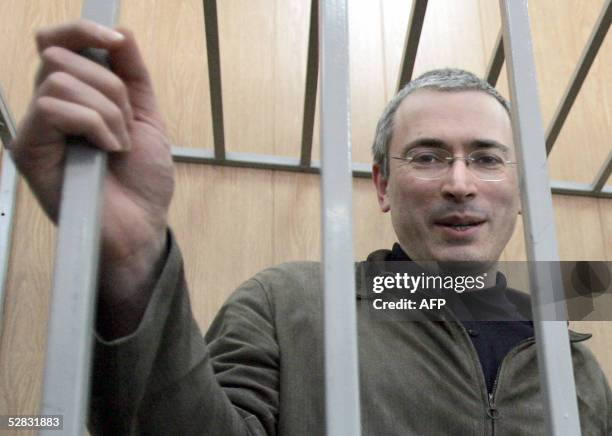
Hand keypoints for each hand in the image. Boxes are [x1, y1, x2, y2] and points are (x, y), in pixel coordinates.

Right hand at [9, 20, 173, 306]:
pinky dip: (94, 124)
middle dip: (111, 88)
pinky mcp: (27, 150)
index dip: (83, 30)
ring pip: (59, 80)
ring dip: (106, 111)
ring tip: (119, 144)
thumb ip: (134, 76)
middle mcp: (49, 108)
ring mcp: (36, 129)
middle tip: (125, 126)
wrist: (141, 225)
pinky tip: (107, 150)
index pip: (58, 43)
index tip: (116, 41)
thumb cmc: (142, 179)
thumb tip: (122, 33)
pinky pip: (52, 109)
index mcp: (75, 97)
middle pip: (61, 56)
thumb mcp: (147, 117)